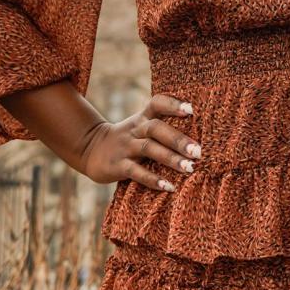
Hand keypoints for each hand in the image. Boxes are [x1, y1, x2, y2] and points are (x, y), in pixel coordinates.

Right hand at [79, 94, 201, 191]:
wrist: (90, 149)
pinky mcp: (118, 166)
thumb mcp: (140, 126)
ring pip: (149, 149)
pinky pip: (136, 172)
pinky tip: (169, 186)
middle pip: (157, 128)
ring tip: (190, 168)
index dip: (173, 104)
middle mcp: (135, 129)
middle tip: (198, 151)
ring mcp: (125, 147)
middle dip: (178, 139)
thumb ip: (163, 126)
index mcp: (142, 117)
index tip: (192, 110)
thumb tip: (199, 134)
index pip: (157, 103)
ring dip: (171, 159)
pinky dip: (153, 179)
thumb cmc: (128, 138)